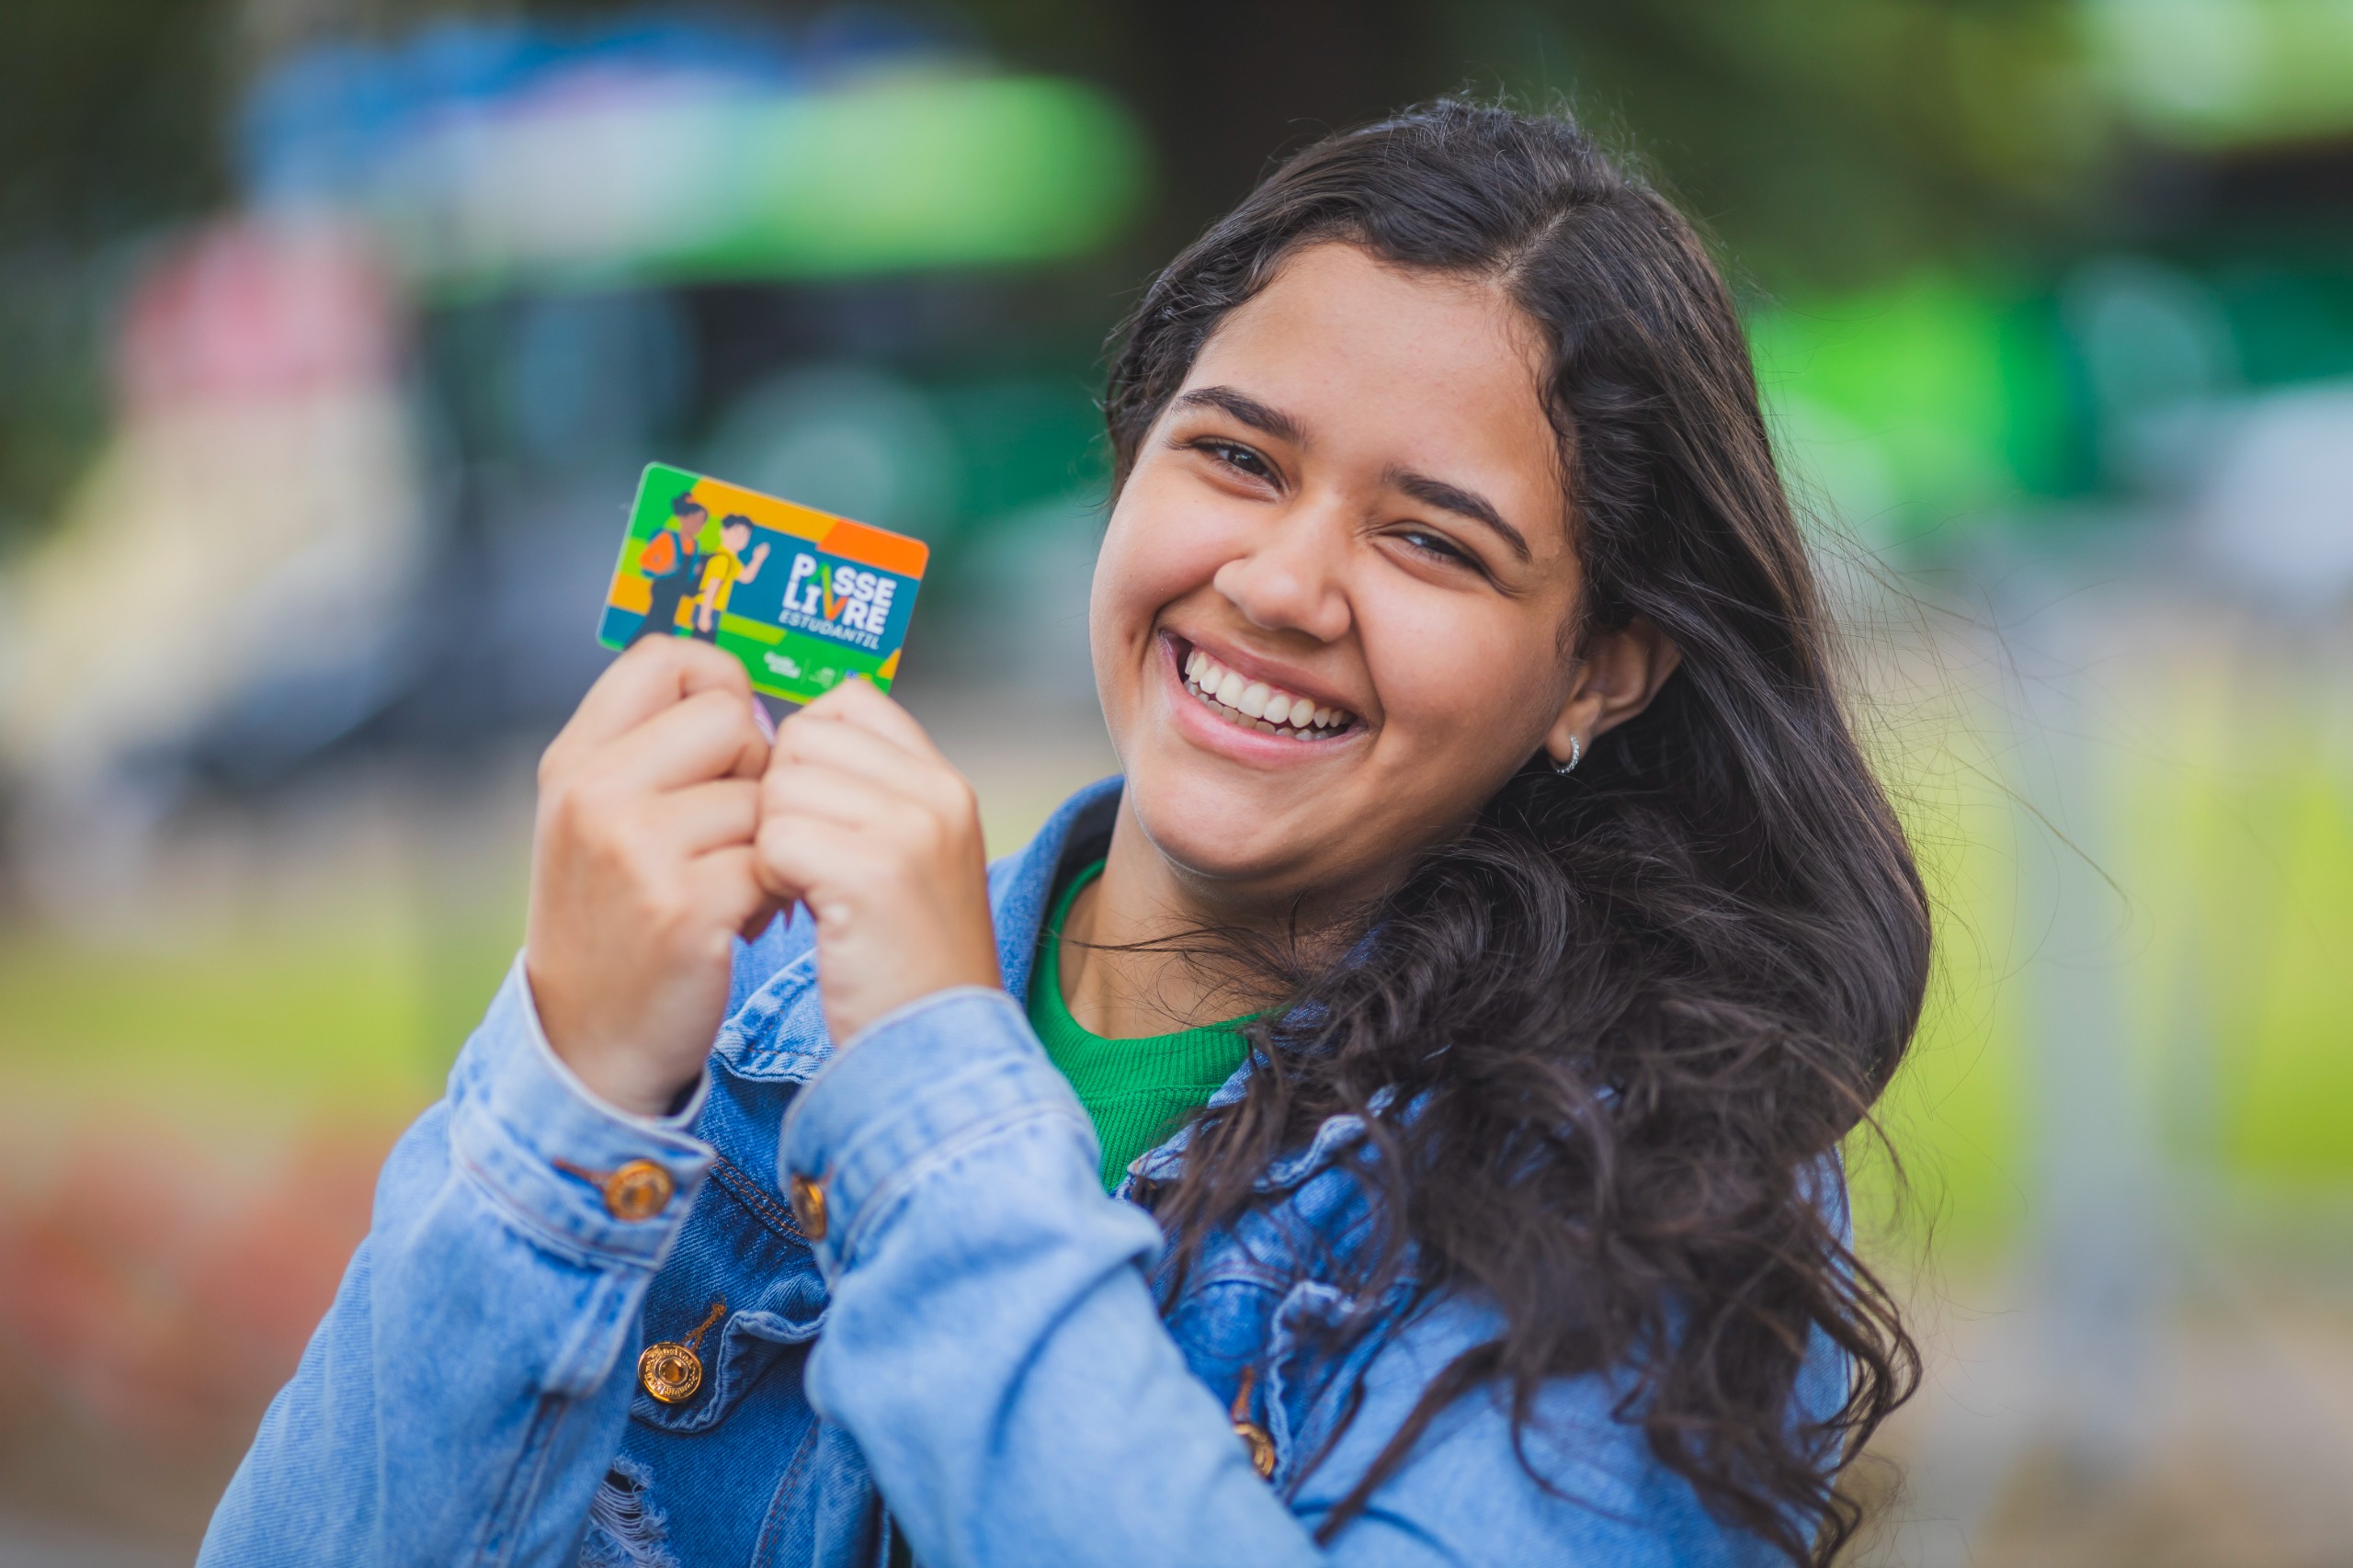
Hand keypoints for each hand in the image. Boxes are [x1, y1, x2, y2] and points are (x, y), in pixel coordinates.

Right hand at [526, 638, 776, 1115]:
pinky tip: (746, 919)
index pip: (664, 657)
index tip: (729, 739)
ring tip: (736, 882)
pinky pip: (775, 858)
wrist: (588, 1041)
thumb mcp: (601, 817)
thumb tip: (751, 698)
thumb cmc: (616, 917)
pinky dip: (776, 889)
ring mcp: (637, 849)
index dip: (717, 685)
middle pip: (730, 717)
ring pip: (763, 794)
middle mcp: (595, 792)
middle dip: (756, 769)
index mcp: (575, 759)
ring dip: (771, 839)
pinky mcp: (686, 906)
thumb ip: (655, 748)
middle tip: (734, 829)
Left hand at [754, 679, 1000, 1043]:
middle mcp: (936, 794)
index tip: (806, 816)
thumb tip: (781, 748)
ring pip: (781, 784)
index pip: (846, 703)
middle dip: (778, 798)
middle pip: (802, 739)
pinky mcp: (874, 874)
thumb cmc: (904, 965)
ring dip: (769, 840)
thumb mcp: (907, 859)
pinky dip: (768, 877)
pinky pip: (776, 837)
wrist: (939, 1051)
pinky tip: (796, 913)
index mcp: (943, 783)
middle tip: (795, 863)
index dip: (804, 753)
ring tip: (799, 892)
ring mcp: (911, 830)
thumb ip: (864, 796)